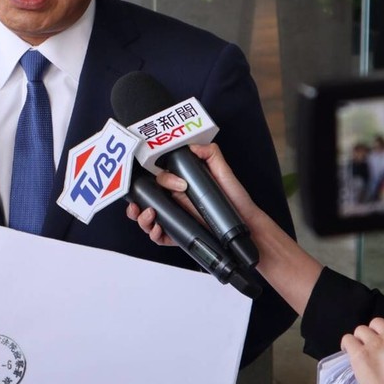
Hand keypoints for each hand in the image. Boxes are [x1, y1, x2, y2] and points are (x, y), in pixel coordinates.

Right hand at [126, 143, 260, 245]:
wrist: (248, 227)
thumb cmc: (236, 201)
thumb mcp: (224, 174)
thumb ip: (211, 155)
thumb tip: (192, 146)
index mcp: (182, 186)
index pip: (160, 180)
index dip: (163, 180)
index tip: (179, 185)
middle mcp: (176, 201)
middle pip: (147, 200)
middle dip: (136, 202)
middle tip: (138, 205)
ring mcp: (177, 218)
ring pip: (149, 219)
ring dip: (142, 219)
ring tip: (151, 217)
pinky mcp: (181, 235)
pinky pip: (161, 237)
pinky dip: (155, 235)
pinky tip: (159, 231)